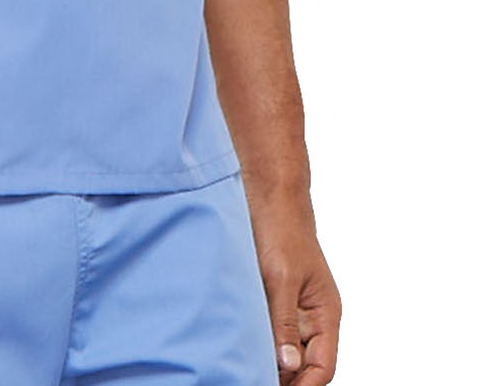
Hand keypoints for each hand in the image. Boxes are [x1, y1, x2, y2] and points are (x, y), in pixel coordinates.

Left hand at [244, 182, 341, 384]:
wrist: (268, 196)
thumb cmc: (282, 230)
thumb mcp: (282, 278)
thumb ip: (285, 322)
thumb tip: (288, 365)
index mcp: (326, 314)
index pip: (323, 367)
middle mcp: (313, 318)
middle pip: (305, 366)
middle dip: (285, 378)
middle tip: (252, 377)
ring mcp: (293, 310)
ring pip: (286, 353)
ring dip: (269, 363)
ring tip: (244, 368)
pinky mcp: (274, 301)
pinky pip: (271, 333)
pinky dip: (258, 345)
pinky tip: (240, 349)